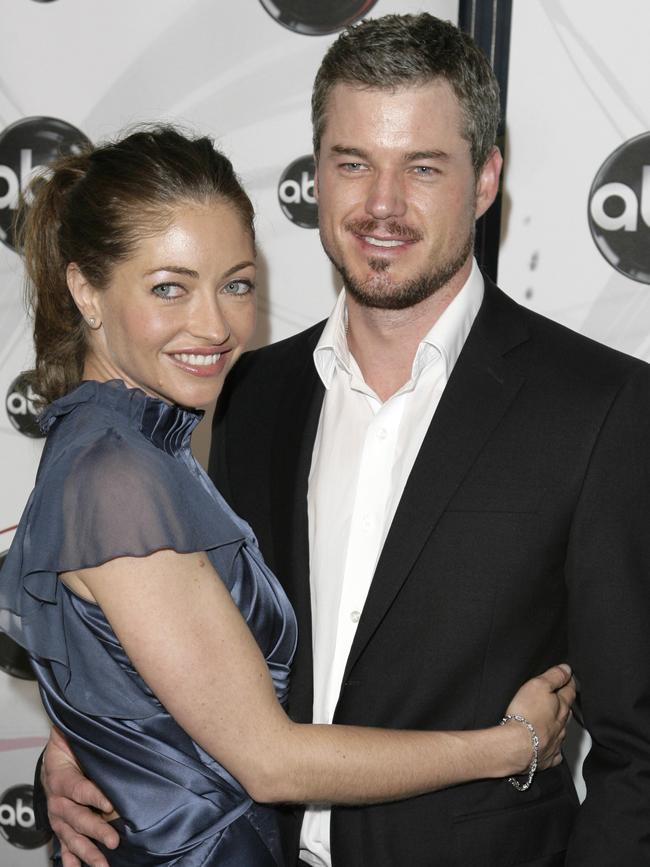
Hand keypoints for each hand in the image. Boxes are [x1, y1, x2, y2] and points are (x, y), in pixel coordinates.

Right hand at [42, 726, 118, 866]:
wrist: (54, 754)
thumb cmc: (70, 743)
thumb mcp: (76, 735)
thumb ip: (91, 732)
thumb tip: (108, 720)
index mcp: (61, 776)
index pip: (78, 788)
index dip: (93, 796)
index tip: (109, 804)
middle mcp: (57, 799)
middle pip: (76, 817)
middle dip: (95, 830)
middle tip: (113, 840)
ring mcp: (58, 814)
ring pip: (71, 836)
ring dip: (86, 851)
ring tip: (102, 864)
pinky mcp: (61, 824)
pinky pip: (64, 844)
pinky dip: (70, 858)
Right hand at [504, 663, 574, 772]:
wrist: (517, 746)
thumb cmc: (526, 715)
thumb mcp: (538, 685)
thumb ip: (554, 676)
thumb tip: (566, 669)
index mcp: (561, 707)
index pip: (569, 691)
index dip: (568, 682)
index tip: (568, 676)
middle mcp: (561, 726)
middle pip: (567, 711)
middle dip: (566, 703)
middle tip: (564, 696)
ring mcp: (555, 742)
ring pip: (562, 731)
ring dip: (560, 724)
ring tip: (556, 719)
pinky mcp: (546, 757)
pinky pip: (554, 752)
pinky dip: (553, 748)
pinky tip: (550, 746)